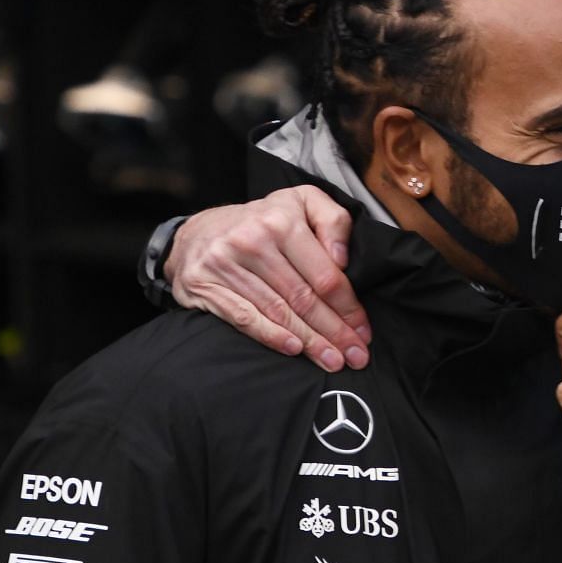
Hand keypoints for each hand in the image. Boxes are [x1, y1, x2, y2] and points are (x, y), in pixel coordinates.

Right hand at [166, 186, 369, 370]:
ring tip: (332, 360)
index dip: (348, 307)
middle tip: (355, 356)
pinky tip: (294, 349)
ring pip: (278, 312)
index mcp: (282, 221)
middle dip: (334, 331)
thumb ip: (333, 221)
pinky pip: (244, 318)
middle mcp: (252, 241)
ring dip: (310, 342)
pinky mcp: (205, 285)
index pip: (324, 275)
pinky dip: (271, 336)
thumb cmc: (262, 221)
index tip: (363, 331)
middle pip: (303, 298)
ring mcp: (225, 264)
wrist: (198, 231)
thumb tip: (342, 259)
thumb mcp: (303, 202)